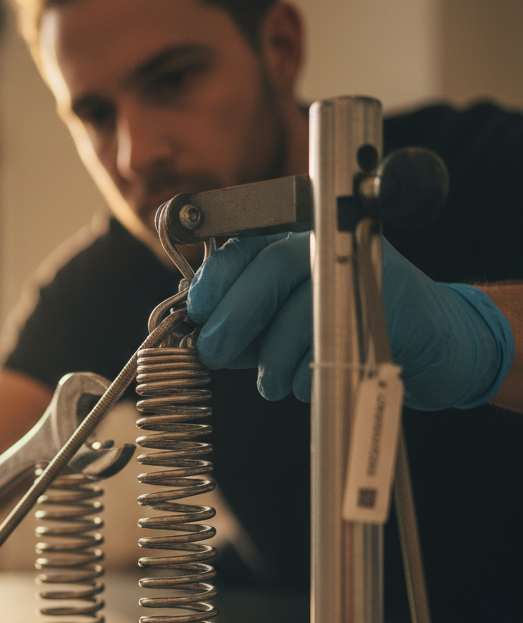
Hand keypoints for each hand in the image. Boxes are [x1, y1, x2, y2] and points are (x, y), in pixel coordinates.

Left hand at [186, 231, 511, 409]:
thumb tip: (196, 335)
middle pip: (272, 267)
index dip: (215, 277)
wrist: (425, 339)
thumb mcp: (280, 319)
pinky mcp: (395, 301)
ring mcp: (365, 267)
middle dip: (234, 317)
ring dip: (273, 358)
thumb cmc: (338, 328)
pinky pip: (338, 343)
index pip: (246, 244)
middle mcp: (329, 242)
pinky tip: (306, 382)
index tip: (197, 312)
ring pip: (302, 310)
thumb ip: (241, 320)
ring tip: (269, 383)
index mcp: (294, 239)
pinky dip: (310, 374)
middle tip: (212, 353)